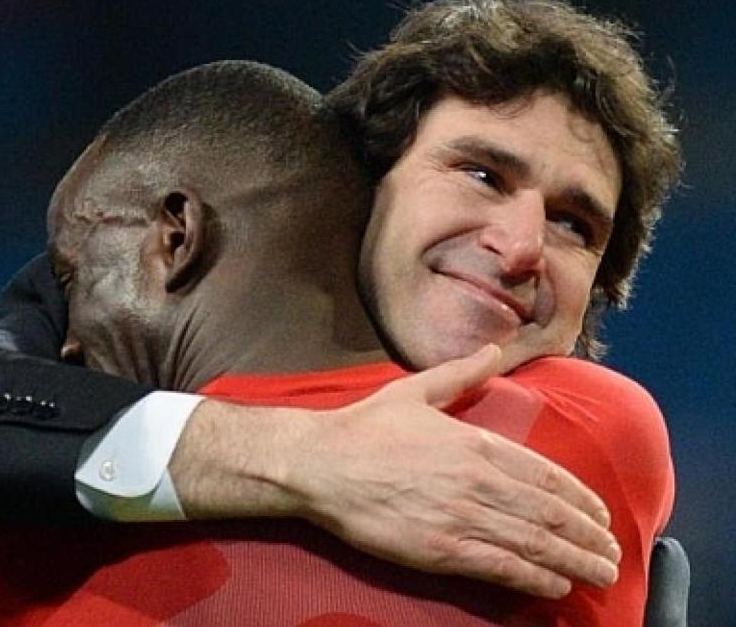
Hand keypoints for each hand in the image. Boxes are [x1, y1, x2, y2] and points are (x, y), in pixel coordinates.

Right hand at [288, 345, 619, 598]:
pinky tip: (556, 585)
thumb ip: (462, 373)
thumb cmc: (365, 427)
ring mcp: (462, 517)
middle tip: (613, 552)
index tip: (600, 514)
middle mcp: (478, 480)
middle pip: (549, 512)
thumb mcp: (415, 389)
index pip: (545, 474)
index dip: (580, 498)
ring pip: (533, 543)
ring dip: (574, 560)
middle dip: (588, 535)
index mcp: (475, 442)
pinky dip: (534, 578)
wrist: (320, 465)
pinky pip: (500, 567)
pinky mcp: (441, 550)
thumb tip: (495, 349)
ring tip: (601, 574)